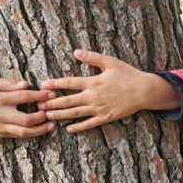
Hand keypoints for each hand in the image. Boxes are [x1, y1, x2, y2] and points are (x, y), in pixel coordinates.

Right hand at [0, 79, 55, 137]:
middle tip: (52, 111)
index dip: (39, 96)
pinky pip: (18, 136)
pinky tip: (41, 129)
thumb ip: (9, 84)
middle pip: (26, 119)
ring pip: (24, 132)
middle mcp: (0, 114)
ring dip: (41, 130)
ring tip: (52, 125)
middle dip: (42, 116)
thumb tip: (26, 84)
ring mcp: (0, 126)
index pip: (23, 97)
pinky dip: (32, 134)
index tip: (51, 93)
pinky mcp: (0, 134)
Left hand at [39, 50, 180, 132]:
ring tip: (47, 116)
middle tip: (38, 105)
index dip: (55, 84)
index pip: (70, 82)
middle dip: (52, 103)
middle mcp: (93, 96)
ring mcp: (99, 108)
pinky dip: (79, 127)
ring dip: (60, 115)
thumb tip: (76, 52)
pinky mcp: (106, 117)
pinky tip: (69, 129)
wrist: (144, 91)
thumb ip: (92, 57)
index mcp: (93, 81)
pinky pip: (89, 124)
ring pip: (75, 113)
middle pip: (68, 100)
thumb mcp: (110, 62)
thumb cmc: (128, 74)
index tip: (43, 85)